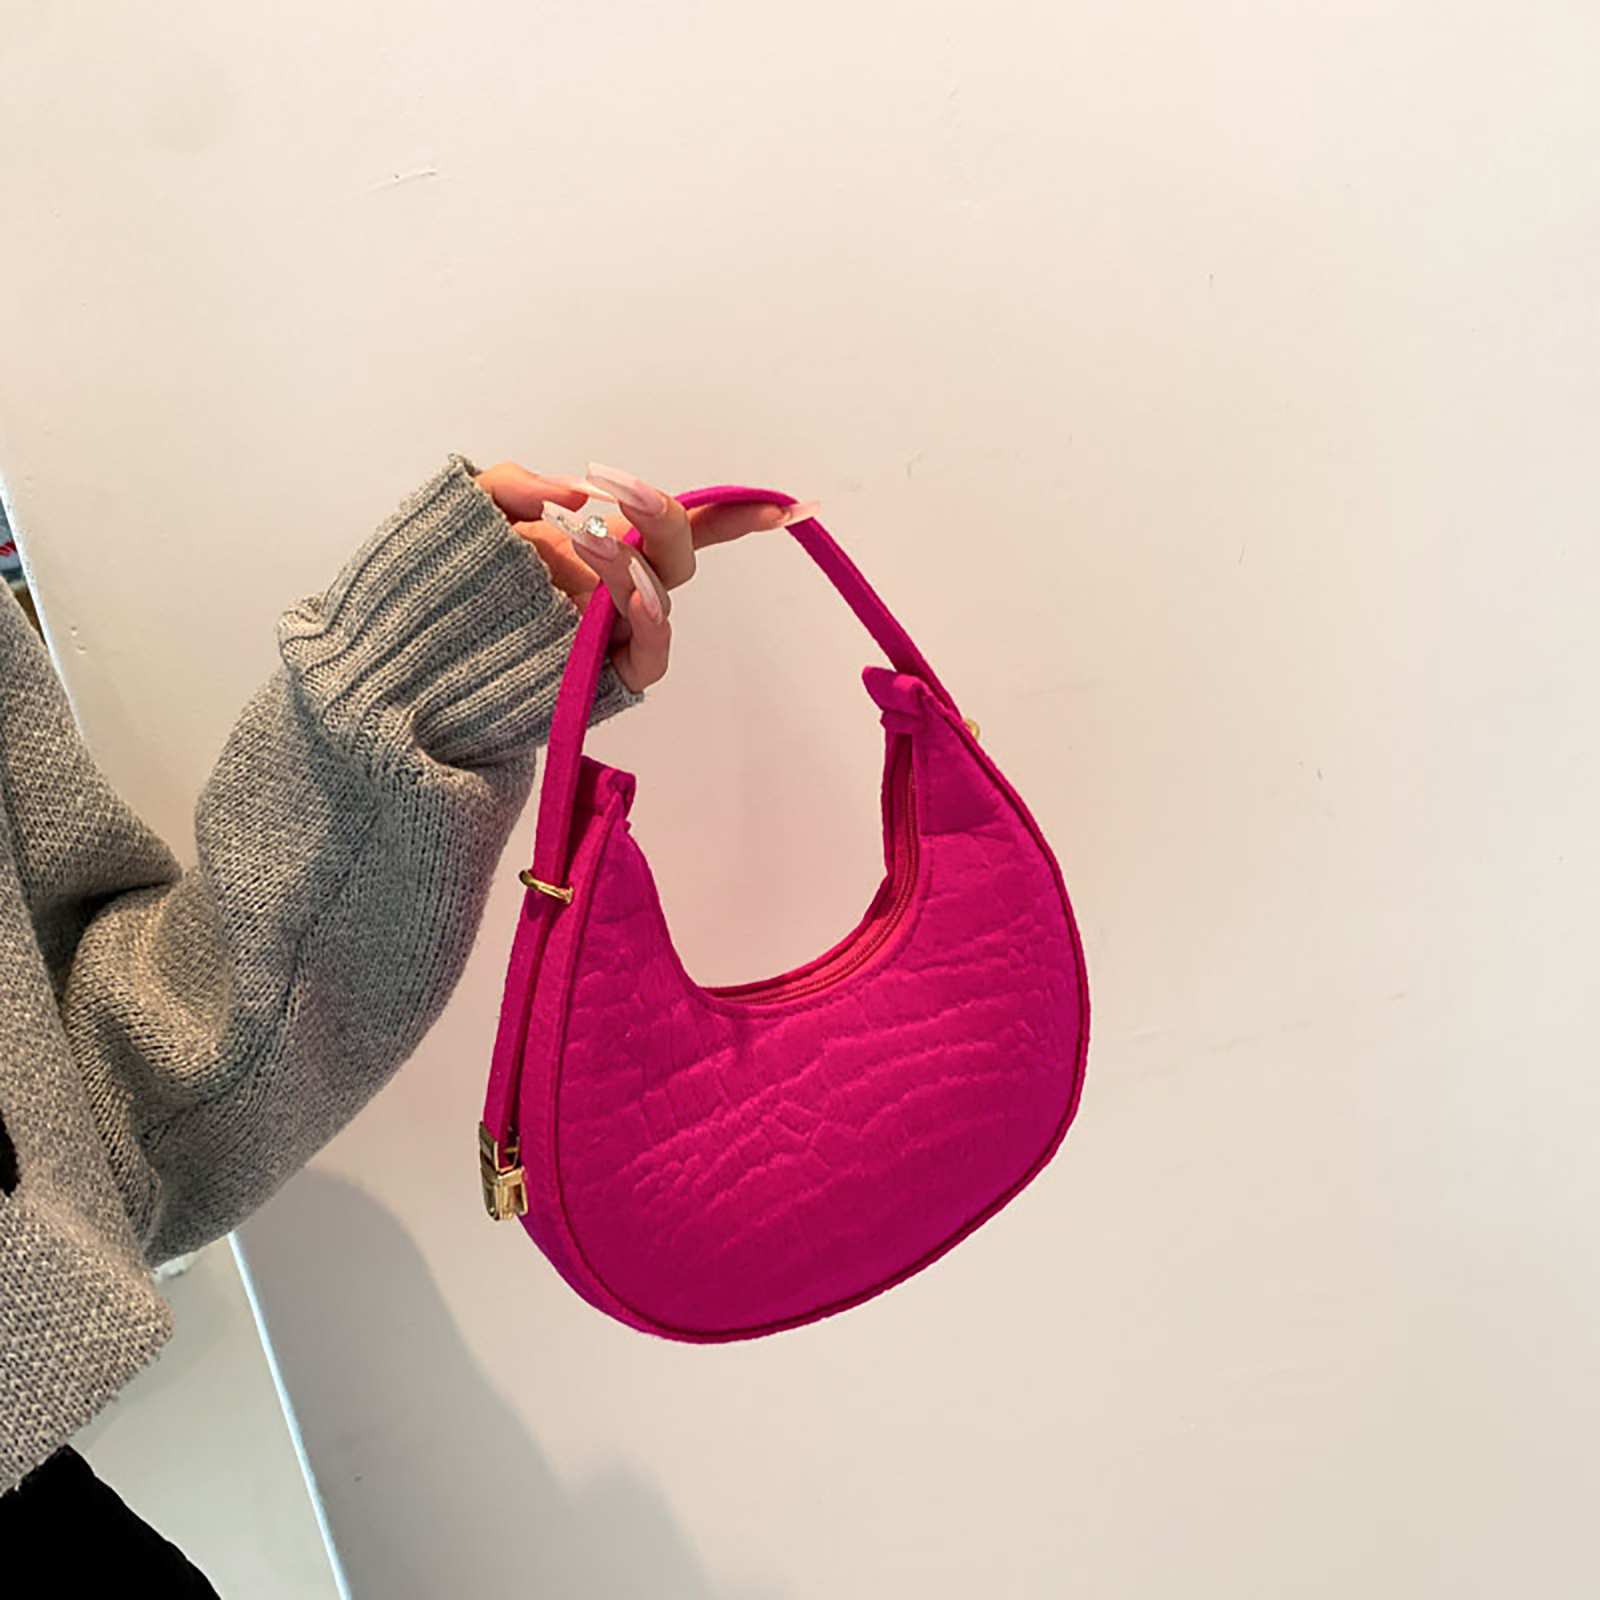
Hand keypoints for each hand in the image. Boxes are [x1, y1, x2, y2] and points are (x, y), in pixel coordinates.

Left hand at [475, 461, 811, 691]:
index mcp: (602, 549)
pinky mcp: (610, 675)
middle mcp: (621, 590)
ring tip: (585, 537)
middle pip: (678, 551)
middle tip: (612, 489)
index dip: (733, 514)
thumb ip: (514, 486)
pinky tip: (629, 594)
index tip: (787, 504)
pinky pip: (652, 652)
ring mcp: (618, 634)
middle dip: (658, 514)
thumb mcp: (468, 514)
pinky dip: (649, 617)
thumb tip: (572, 492)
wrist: (410, 661)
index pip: (673, 526)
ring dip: (631, 559)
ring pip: (662, 591)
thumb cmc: (444, 589)